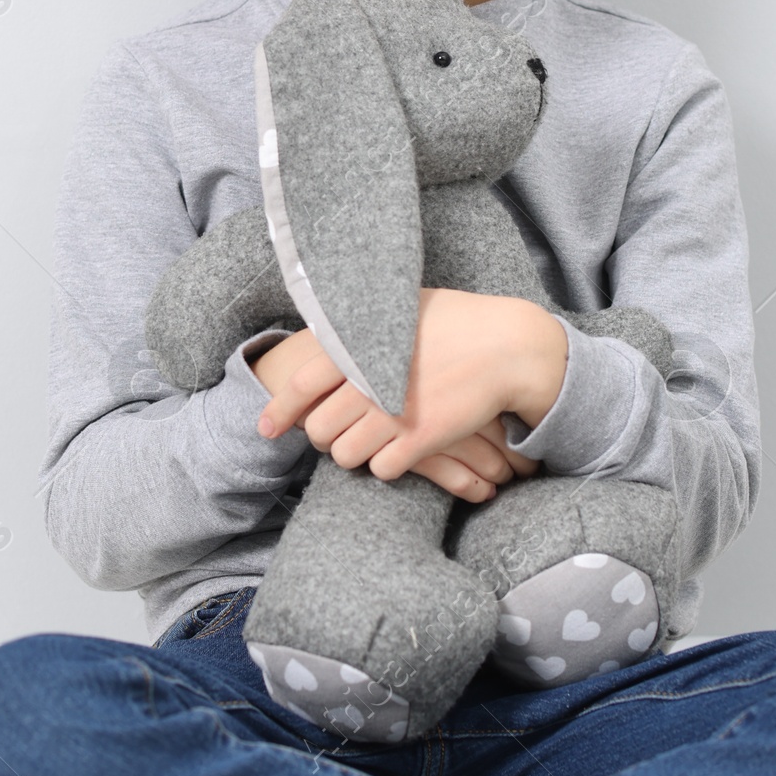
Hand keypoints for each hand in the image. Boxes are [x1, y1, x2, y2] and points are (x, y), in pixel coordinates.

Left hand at [254, 291, 565, 489]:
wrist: (508, 347)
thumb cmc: (457, 322)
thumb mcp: (402, 306)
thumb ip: (362, 321)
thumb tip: (328, 323)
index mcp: (362, 345)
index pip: (303, 382)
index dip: (279, 408)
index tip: (266, 427)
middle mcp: (372, 380)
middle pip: (319, 428)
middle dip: (322, 436)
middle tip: (336, 432)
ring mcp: (395, 412)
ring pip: (345, 455)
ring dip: (352, 454)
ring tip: (368, 443)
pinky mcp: (420, 439)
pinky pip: (381, 470)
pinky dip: (384, 465)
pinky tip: (398, 452)